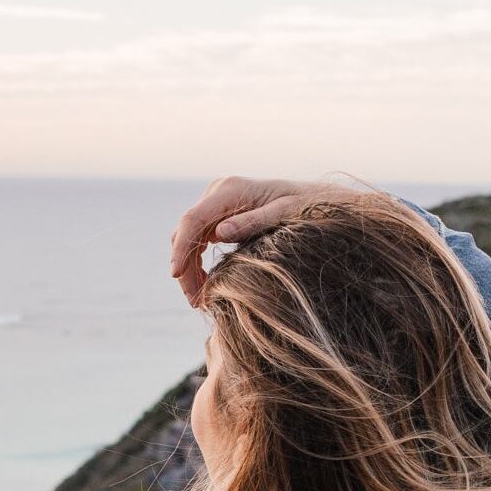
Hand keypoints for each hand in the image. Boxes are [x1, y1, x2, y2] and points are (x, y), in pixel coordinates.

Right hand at [169, 177, 352, 305]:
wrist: (314, 199)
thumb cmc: (305, 207)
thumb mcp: (285, 214)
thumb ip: (253, 222)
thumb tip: (220, 233)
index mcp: (230, 190)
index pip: (193, 219)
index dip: (181, 248)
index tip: (176, 276)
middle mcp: (218, 192)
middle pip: (186, 230)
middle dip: (184, 266)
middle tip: (195, 301)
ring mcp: (216, 203)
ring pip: (188, 237)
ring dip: (189, 269)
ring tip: (198, 299)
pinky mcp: (219, 216)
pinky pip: (198, 240)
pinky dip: (196, 263)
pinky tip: (205, 285)